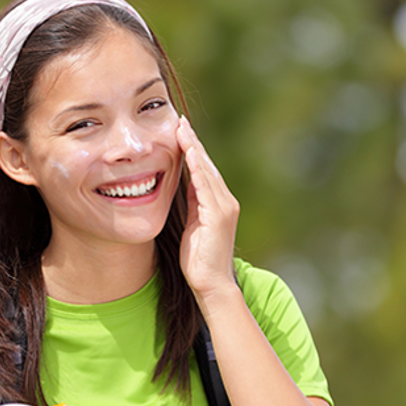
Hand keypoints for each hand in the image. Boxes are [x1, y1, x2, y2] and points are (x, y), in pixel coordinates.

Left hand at [176, 117, 241, 305]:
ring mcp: (224, 207)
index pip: (203, 170)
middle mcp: (226, 201)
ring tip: (182, 129)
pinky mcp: (219, 215)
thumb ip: (193, 205)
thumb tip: (185, 186)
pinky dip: (197, 167)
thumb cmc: (199, 261)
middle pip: (206, 165)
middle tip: (180, 120)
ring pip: (207, 170)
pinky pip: (205, 184)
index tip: (180, 132)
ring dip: (194, 148)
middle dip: (193, 142)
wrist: (211, 284)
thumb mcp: (193, 226)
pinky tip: (188, 152)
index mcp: (218, 204)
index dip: (192, 150)